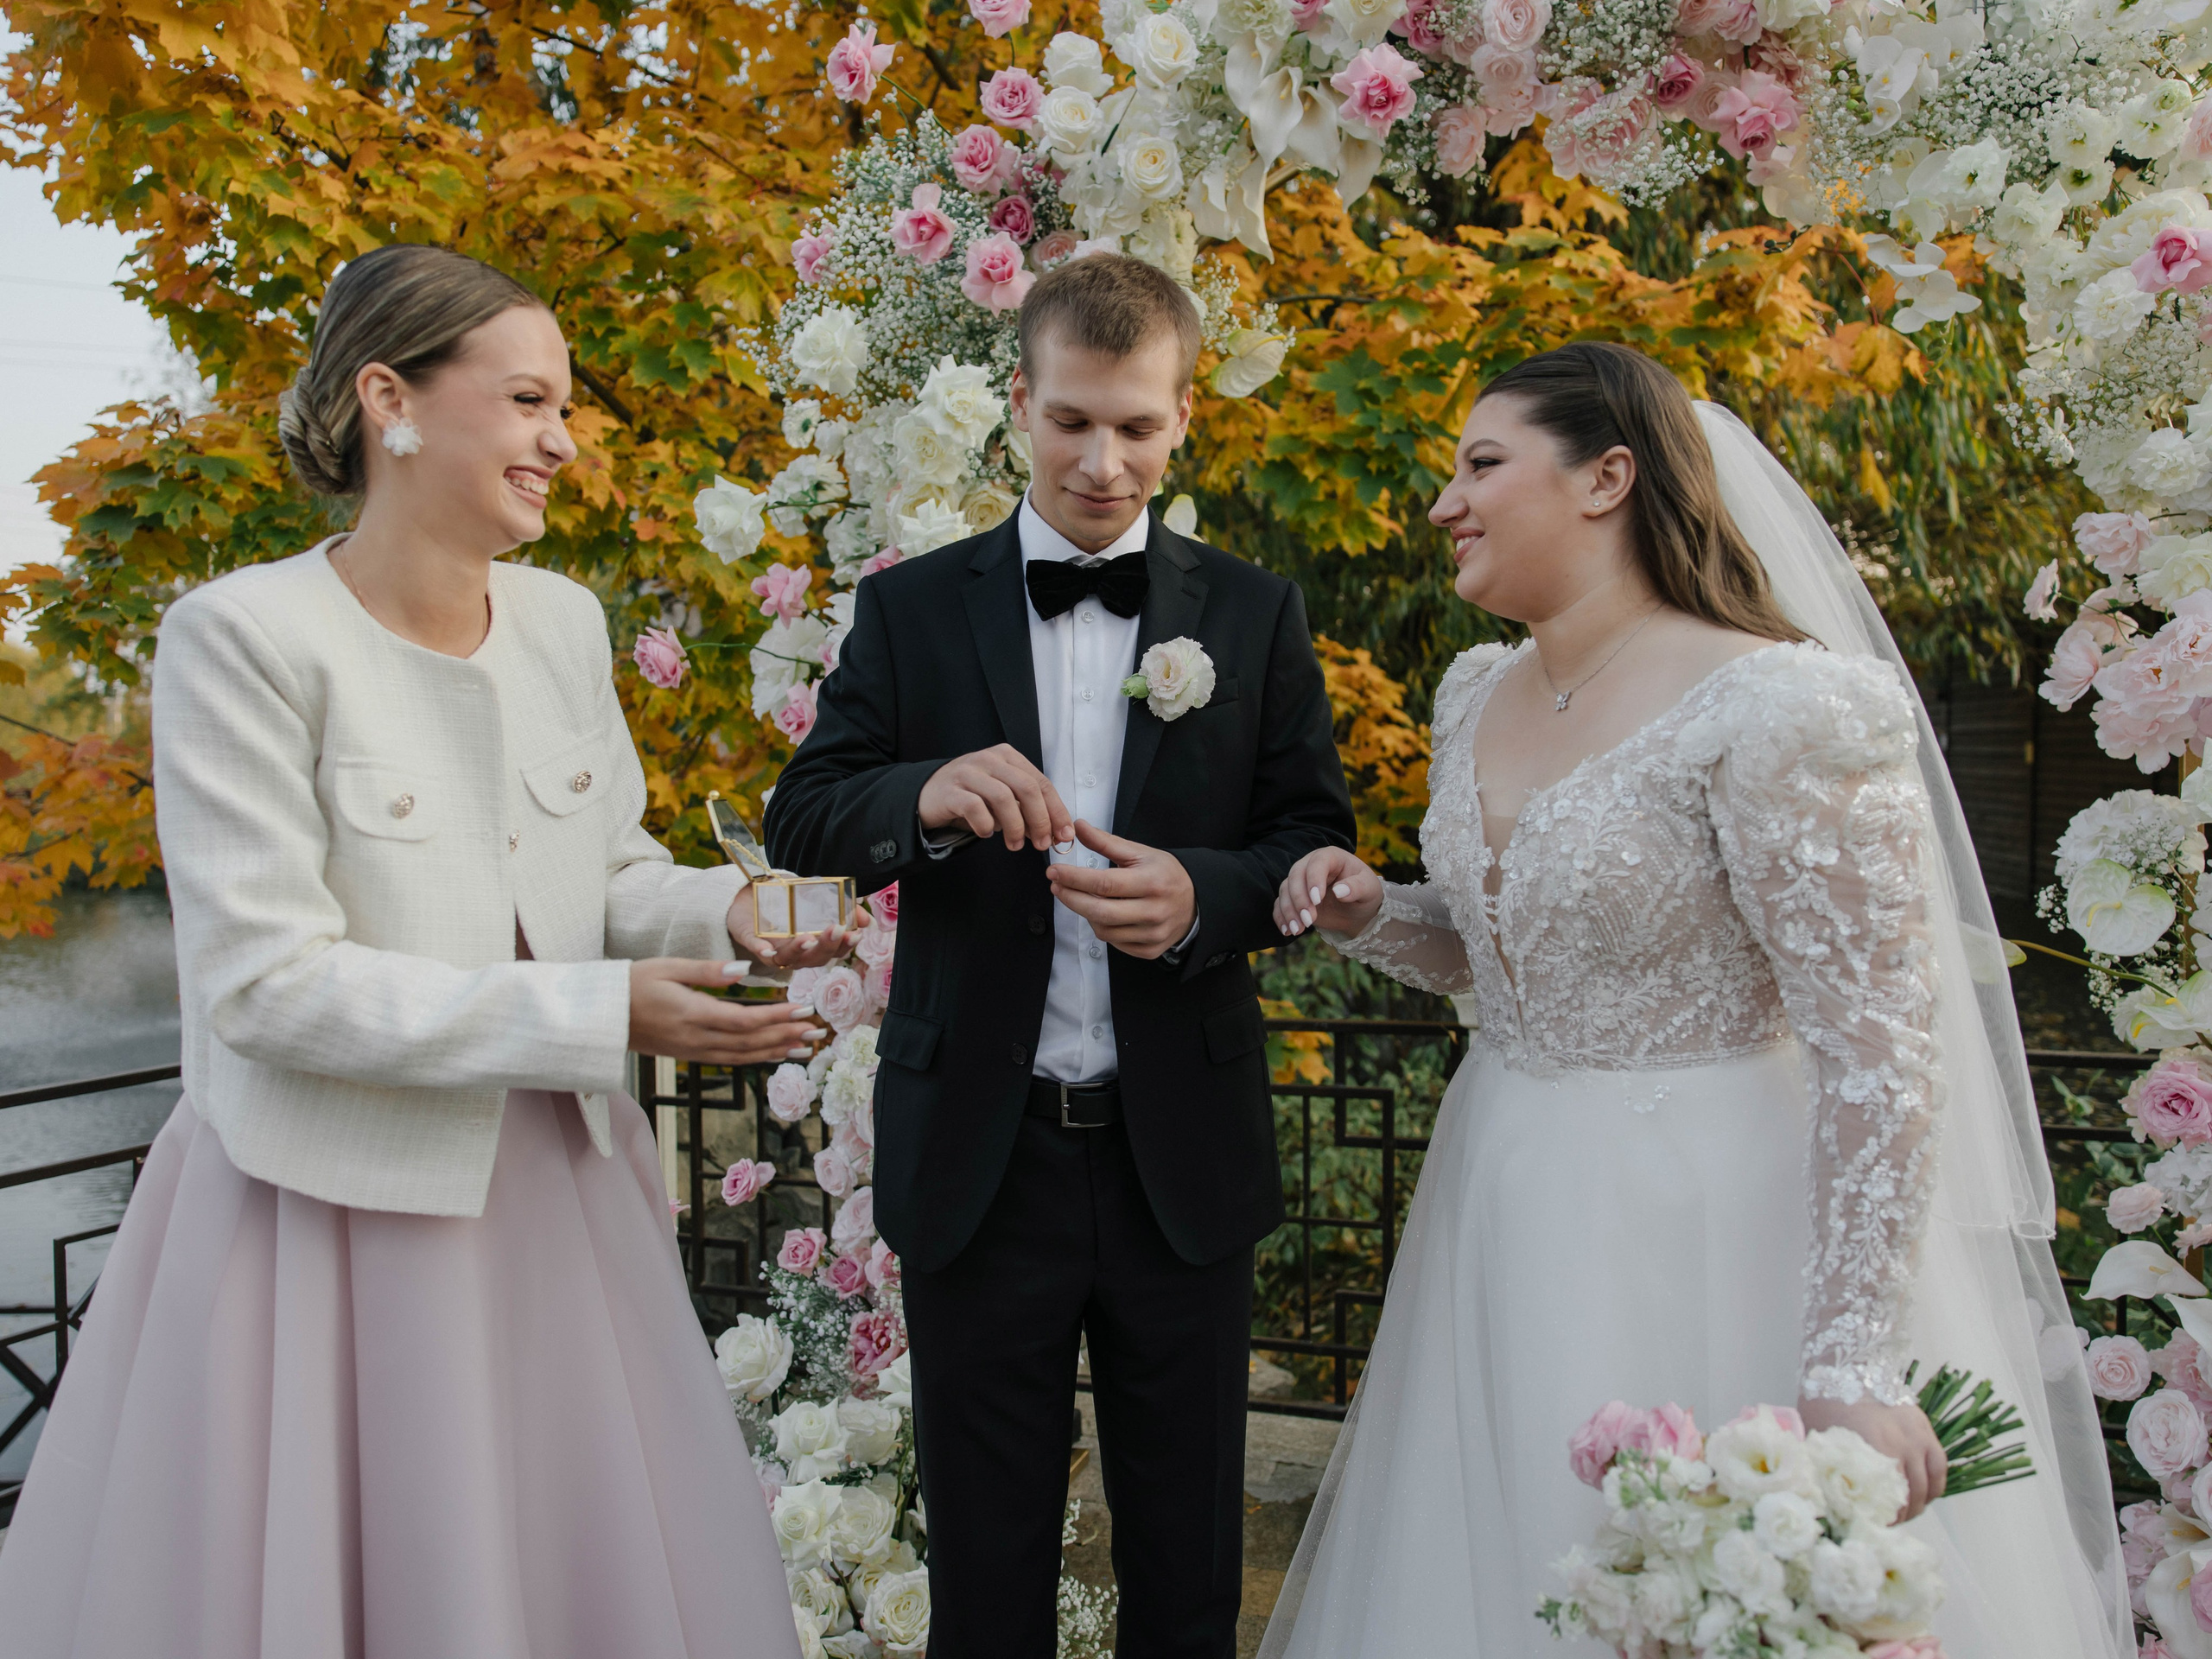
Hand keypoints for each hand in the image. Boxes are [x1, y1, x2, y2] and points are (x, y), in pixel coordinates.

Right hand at [628, 959, 827, 1065]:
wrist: (601, 1017)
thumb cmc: (631, 985)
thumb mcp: (666, 968)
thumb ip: (706, 971)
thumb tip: (743, 971)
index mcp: (692, 1014)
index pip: (745, 1021)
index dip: (778, 1018)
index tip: (804, 1010)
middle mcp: (696, 1039)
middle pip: (751, 1042)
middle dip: (786, 1037)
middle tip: (817, 1032)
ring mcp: (692, 1051)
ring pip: (742, 1056)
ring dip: (776, 1052)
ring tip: (805, 1048)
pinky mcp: (689, 1055)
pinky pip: (729, 1059)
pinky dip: (755, 1058)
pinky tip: (772, 1055)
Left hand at [727, 885, 854, 971]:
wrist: (752, 897)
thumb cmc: (789, 902)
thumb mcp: (818, 899)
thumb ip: (843, 907)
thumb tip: (866, 921)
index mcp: (814, 946)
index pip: (834, 952)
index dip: (845, 946)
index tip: (855, 934)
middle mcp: (797, 954)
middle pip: (814, 958)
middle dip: (826, 946)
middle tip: (837, 930)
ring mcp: (774, 950)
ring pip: (787, 959)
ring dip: (798, 950)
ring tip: (807, 938)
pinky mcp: (752, 941)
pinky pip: (757, 950)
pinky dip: (762, 950)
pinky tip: (767, 948)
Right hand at [918, 743, 1074, 851]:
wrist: (928, 793)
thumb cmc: (971, 795)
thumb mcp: (1002, 794)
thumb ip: (1027, 807)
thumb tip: (1055, 831)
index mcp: (1007, 757)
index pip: (1041, 782)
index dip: (1056, 810)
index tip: (1064, 834)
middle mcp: (990, 759)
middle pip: (1027, 788)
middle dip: (1040, 820)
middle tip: (1042, 844)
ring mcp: (969, 772)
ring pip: (1004, 798)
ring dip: (1015, 827)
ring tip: (1015, 845)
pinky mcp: (951, 790)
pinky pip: (975, 808)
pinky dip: (986, 825)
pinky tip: (986, 833)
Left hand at [1046, 820, 1195, 959]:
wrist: (1196, 901)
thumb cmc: (1165, 874)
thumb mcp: (1140, 853)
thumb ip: (1106, 842)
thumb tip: (1078, 827)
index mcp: (1151, 882)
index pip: (1104, 883)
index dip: (1074, 879)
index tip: (1054, 872)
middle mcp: (1153, 911)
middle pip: (1100, 912)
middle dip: (1071, 899)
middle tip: (1057, 887)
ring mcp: (1152, 934)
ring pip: (1104, 930)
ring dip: (1086, 914)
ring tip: (1083, 898)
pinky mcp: (1150, 950)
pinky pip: (1115, 943)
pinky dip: (1103, 928)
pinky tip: (1103, 914)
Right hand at [1274, 847, 1382, 937]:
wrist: (1358, 909)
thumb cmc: (1366, 893)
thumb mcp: (1369, 889)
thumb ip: (1357, 887)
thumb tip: (1339, 891)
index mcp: (1331, 857)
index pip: (1317, 862)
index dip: (1314, 879)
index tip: (1317, 900)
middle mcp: (1311, 864)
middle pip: (1296, 875)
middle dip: (1299, 899)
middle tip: (1309, 920)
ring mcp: (1300, 880)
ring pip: (1286, 890)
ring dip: (1289, 910)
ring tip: (1298, 930)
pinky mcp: (1294, 897)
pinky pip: (1280, 903)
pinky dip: (1281, 917)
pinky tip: (1288, 930)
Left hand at [1797, 1395, 1946, 1521]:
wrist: (1845, 1364)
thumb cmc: (1824, 1399)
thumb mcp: (1816, 1436)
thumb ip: (1825, 1467)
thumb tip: (1822, 1499)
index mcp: (1871, 1448)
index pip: (1883, 1499)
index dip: (1879, 1519)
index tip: (1871, 1527)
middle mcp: (1900, 1444)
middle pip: (1909, 1496)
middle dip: (1899, 1516)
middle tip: (1887, 1525)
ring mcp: (1916, 1436)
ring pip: (1927, 1485)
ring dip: (1918, 1505)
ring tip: (1904, 1514)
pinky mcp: (1924, 1428)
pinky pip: (1940, 1466)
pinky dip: (1935, 1486)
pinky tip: (1924, 1497)